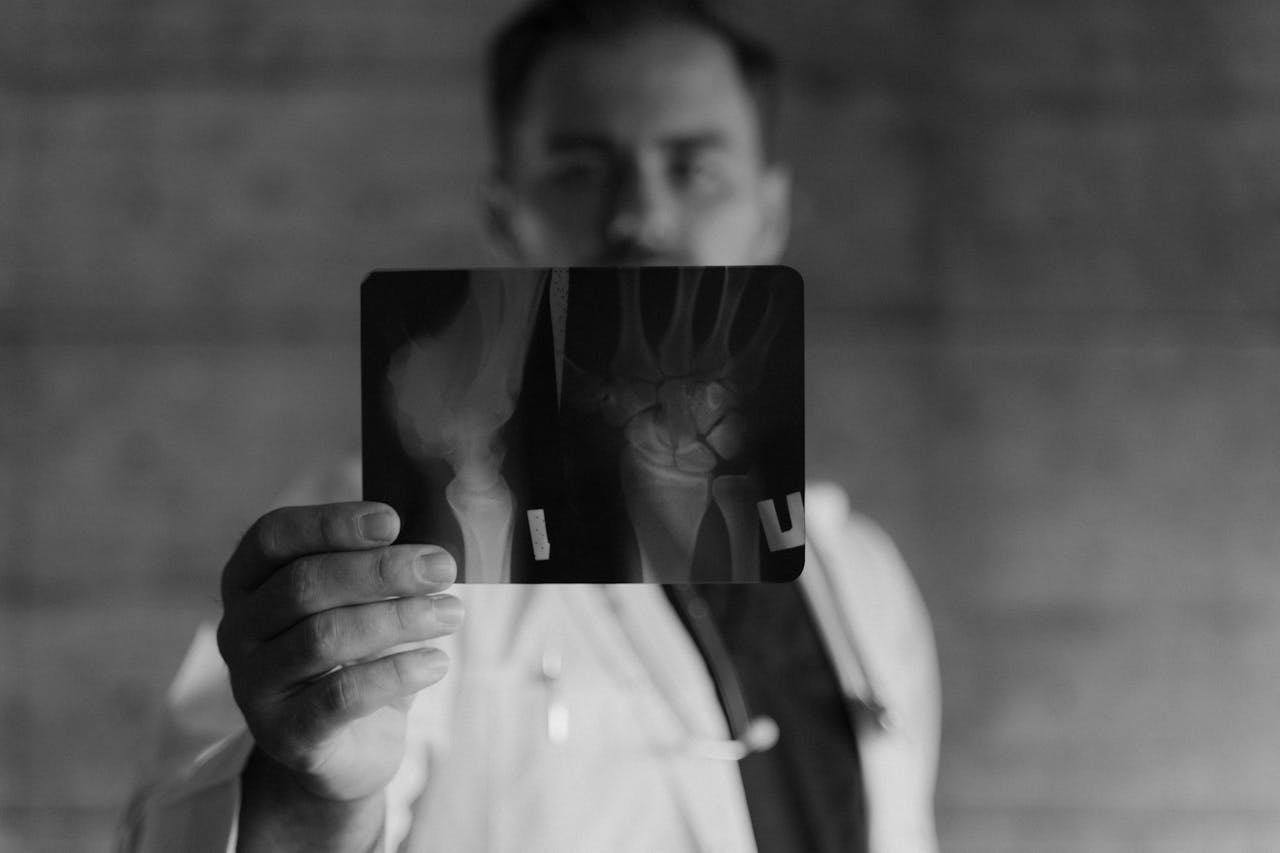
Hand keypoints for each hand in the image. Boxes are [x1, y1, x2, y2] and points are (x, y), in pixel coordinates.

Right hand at [217, 502, 462, 808]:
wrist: (348, 746)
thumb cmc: (357, 655)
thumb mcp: (360, 602)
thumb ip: (376, 568)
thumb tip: (427, 552)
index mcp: (248, 580)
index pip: (274, 536)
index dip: (331, 524)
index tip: (393, 521)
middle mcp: (238, 629)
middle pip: (303, 585)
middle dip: (380, 571)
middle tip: (441, 568)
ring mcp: (254, 685)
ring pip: (324, 638)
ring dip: (399, 619)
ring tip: (451, 614)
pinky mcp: (285, 733)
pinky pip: (342, 695)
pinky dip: (397, 673)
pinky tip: (437, 662)